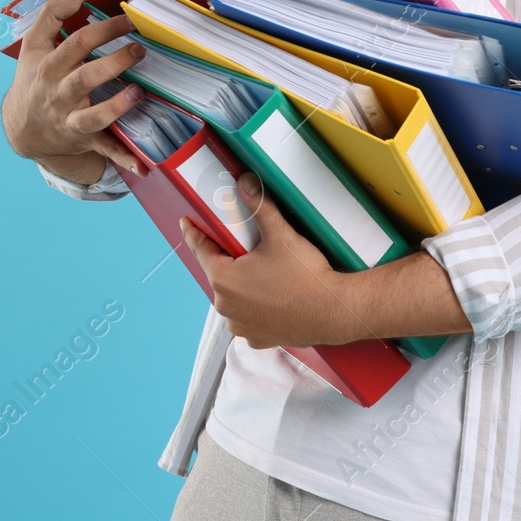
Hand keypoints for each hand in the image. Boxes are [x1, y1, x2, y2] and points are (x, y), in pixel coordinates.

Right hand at [0, 0, 148, 180]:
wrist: (21, 127)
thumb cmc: (34, 78)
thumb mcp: (34, 45)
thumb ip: (53, 13)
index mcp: (49, 67)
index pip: (77, 43)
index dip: (104, 29)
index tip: (129, 19)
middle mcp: (58, 94)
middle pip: (85, 77)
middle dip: (114, 63)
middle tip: (140, 50)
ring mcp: (70, 119)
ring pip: (94, 116)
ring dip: (117, 107)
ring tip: (138, 93)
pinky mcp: (82, 139)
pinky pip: (103, 150)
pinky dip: (122, 159)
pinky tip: (142, 165)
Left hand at [179, 174, 361, 348]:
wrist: (333, 312)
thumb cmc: (306, 278)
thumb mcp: (280, 235)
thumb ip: (259, 206)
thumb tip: (245, 183)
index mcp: (224, 279)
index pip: (200, 249)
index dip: (194, 232)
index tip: (187, 223)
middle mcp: (226, 305)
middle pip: (219, 272)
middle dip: (229, 258)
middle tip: (247, 246)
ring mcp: (240, 325)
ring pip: (233, 296)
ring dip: (242, 284)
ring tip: (265, 273)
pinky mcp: (257, 338)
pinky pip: (248, 317)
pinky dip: (255, 306)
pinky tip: (272, 296)